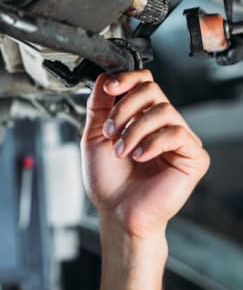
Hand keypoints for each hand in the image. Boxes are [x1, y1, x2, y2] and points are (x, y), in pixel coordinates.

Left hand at [81, 70, 209, 238]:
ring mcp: (180, 140)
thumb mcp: (94, 137)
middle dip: (125, 108)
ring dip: (135, 129)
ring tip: (121, 151)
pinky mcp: (193, 157)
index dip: (127, 79)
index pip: (143, 82)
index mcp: (141, 117)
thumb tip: (103, 77)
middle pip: (152, 89)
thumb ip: (98, 106)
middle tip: (110, 132)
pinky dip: (154, 142)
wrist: (117, 212)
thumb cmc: (108, 182)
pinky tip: (139, 156)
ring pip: (164, 110)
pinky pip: (178, 133)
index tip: (110, 88)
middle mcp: (162, 125)